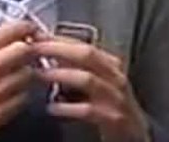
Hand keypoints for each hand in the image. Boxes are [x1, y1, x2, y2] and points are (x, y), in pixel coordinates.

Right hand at [0, 21, 38, 141]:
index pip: (10, 31)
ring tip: (19, 75)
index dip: (27, 28)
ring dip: (29, 73)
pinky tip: (13, 93)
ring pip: (28, 75)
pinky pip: (24, 97)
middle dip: (31, 50)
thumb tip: (14, 34)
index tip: (31, 30)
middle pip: (24, 51)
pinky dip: (23, 94)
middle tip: (30, 53)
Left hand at [33, 35, 148, 141]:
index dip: (58, 39)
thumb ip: (76, 66)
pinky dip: (68, 108)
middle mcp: (115, 76)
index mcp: (110, 64)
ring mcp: (116, 97)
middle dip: (57, 49)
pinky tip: (52, 107)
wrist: (136, 133)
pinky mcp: (114, 119)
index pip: (82, 44)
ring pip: (87, 79)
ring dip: (60, 74)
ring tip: (39, 75)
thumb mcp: (98, 81)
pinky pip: (89, 110)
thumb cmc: (110, 106)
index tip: (35, 35)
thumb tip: (47, 51)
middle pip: (86, 55)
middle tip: (33, 49)